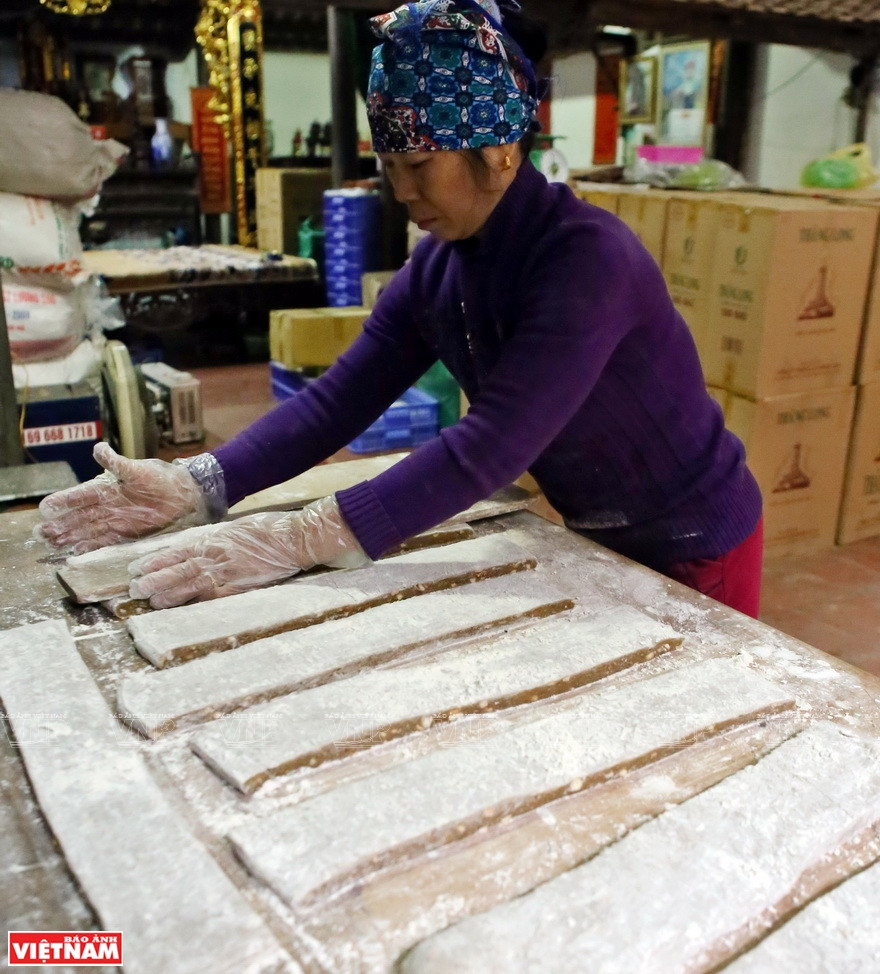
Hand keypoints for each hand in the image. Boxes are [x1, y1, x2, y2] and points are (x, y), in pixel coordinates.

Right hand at [38, 442, 209, 553]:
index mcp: (104, 487)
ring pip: (86, 530)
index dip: (63, 501)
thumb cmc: (158, 477)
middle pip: (78, 516)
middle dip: (59, 525)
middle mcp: (104, 505)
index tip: (45, 508)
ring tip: (52, 544)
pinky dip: (90, 546)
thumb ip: (116, 462)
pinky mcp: (124, 532)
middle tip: (40, 533)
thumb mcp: (136, 469)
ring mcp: (113, 520)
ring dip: (69, 537)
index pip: (79, 495)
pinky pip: (104, 540)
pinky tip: (76, 552)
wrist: (180, 493)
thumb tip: (98, 448)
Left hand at [128, 496, 367, 608]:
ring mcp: (228, 575)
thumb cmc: (269, 530)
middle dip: (154, 580)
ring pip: (191, 587)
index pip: (177, 551)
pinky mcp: (240, 589)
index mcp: (214, 540)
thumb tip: (197, 549)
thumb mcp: (237, 529)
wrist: (295, 539)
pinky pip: (212, 600)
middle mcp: (216, 557)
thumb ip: (216, 540)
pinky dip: (196, 605)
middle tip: (134, 589)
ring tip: (152, 601)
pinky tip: (183, 612)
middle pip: (178, 571)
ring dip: (169, 595)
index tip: (136, 568)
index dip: (155, 561)